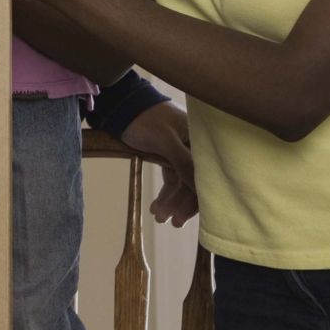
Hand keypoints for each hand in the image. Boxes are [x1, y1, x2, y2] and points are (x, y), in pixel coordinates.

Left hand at [120, 101, 197, 226]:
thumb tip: (202, 186)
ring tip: (159, 217)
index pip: (206, 172)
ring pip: (183, 183)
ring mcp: (184, 153)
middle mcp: (197, 148)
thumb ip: (183, 161)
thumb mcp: (164, 140)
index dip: (199, 195)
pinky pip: (173, 179)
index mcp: (201, 140)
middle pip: (196, 181)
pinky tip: (156, 208)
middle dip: (183, 203)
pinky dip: (166, 194)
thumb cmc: (145, 119)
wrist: (123, 107)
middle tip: (172, 222)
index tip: (188, 214)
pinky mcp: (171, 158)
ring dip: (172, 202)